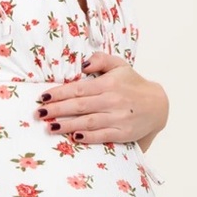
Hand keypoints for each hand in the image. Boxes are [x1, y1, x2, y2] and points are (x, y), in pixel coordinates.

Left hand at [37, 52, 168, 147]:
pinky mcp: (123, 133)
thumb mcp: (120, 65)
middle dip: (57, 110)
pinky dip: (88, 137)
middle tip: (39, 114)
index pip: (78, 89)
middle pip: (79, 106)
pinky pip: (102, 136)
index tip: (43, 97)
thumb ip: (101, 59)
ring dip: (67, 125)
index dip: (59, 93)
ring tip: (50, 127)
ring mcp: (118, 118)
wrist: (158, 105)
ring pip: (88, 122)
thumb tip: (83, 63)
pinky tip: (74, 137)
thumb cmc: (133, 84)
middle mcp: (112, 101)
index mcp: (108, 84)